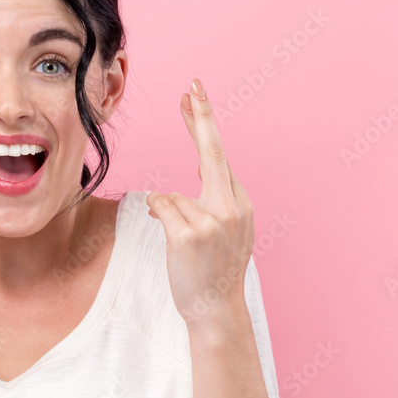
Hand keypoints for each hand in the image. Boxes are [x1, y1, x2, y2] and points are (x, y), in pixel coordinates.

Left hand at [146, 78, 254, 327]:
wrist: (216, 310)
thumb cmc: (211, 272)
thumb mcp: (219, 233)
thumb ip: (202, 206)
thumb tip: (167, 193)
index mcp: (240, 204)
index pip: (219, 155)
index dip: (204, 124)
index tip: (194, 95)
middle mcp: (232, 207)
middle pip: (211, 153)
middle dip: (201, 118)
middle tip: (191, 86)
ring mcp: (212, 221)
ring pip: (172, 195)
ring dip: (168, 216)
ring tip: (186, 247)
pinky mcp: (189, 235)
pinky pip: (160, 208)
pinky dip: (157, 216)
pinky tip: (173, 241)